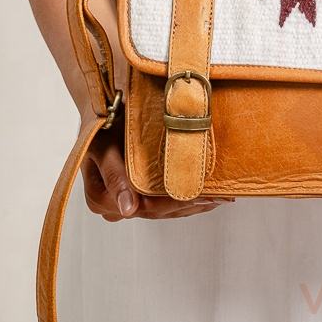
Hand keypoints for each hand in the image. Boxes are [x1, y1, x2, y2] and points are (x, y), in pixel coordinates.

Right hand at [80, 116, 231, 220]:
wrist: (98, 110)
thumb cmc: (100, 124)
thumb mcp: (103, 145)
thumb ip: (114, 176)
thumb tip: (128, 209)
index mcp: (102, 197)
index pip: (147, 207)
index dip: (177, 202)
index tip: (203, 196)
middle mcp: (115, 205)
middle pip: (159, 211)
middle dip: (192, 203)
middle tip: (222, 196)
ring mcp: (127, 201)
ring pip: (165, 210)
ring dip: (194, 204)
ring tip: (221, 196)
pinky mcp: (138, 194)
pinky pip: (165, 202)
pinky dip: (187, 198)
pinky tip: (207, 195)